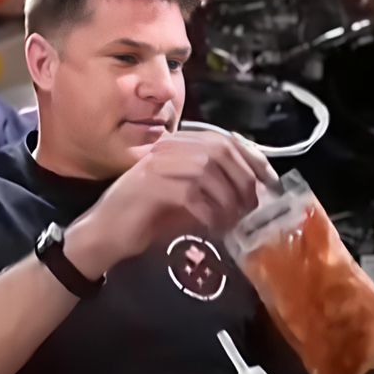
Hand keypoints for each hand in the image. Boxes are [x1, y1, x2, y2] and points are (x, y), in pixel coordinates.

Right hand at [65, 131, 276, 278]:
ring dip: (228, 197)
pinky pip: (190, 192)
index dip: (251, 158)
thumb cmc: (146, 219)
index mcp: (177, 147)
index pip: (224, 139)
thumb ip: (213, 189)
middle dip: (243, 178)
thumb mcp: (187, 200)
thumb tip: (253, 193)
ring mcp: (156, 165)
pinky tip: (213, 227)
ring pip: (207, 168)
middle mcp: (167, 149)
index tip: (269, 182)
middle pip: (219, 149)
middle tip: (252, 207)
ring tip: (233, 220)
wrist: (104, 235)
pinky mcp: (148, 187)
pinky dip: (209, 211)